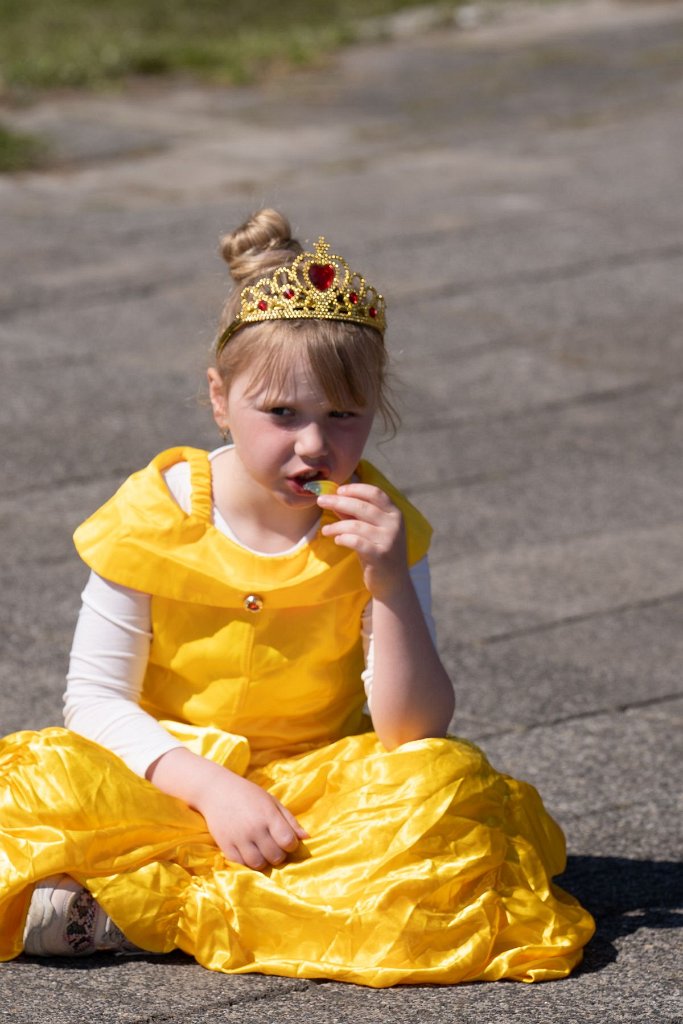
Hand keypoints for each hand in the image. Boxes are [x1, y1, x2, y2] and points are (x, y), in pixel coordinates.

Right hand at [196, 769, 307, 869]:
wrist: (216, 790)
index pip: (288, 842)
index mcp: (268, 815)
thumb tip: (306, 838)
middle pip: (275, 856)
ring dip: (264, 861)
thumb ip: (290, 820)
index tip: (287, 841)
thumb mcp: (272, 801)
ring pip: (258, 864)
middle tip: (274, 847)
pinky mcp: (225, 846)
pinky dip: (247, 862)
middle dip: (279, 854)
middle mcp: (254, 828)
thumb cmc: (248, 794)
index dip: (291, 845)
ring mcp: (239, 838)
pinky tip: (249, 851)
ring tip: (262, 851)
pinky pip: (241, 864)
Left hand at [318, 483, 408, 599]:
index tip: (338, 490)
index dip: (355, 489)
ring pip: (356, 525)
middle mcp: (394, 524)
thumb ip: (356, 514)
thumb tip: (335, 498)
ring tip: (325, 530)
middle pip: (362, 506)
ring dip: (336, 526)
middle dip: (338, 502)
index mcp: (394, 513)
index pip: (375, 493)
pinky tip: (337, 540)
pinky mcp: (380, 555)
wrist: (393, 582)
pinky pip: (356, 542)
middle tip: (321, 500)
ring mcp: (389, 540)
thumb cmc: (378, 551)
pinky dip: (343, 538)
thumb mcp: (371, 530)